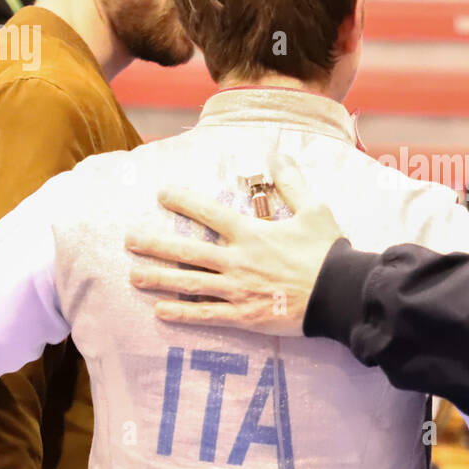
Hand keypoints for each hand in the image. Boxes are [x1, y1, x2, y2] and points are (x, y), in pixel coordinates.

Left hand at [125, 154, 342, 334]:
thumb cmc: (328, 251)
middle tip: (129, 241)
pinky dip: (181, 314)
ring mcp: (237, 289)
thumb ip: (292, 182)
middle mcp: (237, 260)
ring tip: (134, 276)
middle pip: (187, 251)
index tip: (162, 194)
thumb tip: (279, 153)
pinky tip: (159, 312)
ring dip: (158, 279)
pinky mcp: (244, 315)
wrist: (340, 293)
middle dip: (155, 244)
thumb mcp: (314, 209)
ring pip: (189, 284)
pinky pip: (206, 315)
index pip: (209, 213)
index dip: (183, 201)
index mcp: (252, 233)